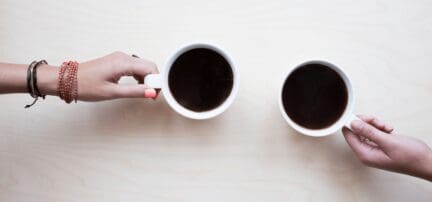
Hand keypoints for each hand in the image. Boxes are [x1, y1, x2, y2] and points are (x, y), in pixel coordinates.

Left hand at [38, 51, 158, 100]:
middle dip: (154, 80)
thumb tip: (151, 93)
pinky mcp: (116, 61)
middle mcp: (123, 57)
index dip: (157, 81)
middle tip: (152, 95)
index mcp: (123, 63)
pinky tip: (137, 86)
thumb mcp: (112, 92)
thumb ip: (135, 92)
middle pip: (148, 66)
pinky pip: (134, 67)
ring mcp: (119, 58)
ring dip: (147, 79)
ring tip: (144, 93)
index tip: (157, 94)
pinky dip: (139, 76)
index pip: (150, 68)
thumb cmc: (85, 85)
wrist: (67, 80)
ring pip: (142, 66)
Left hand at [342, 115, 431, 180]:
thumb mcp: (388, 141)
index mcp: (365, 154)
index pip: (348, 135)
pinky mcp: (380, 146)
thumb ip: (368, 132)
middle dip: (366, 123)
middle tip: (378, 122)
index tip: (359, 116)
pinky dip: (381, 129)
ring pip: (366, 130)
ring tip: (387, 128)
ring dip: (375, 125)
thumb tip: (353, 124)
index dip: (351, 123)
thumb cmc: (411, 157)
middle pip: (356, 131)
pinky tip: (390, 130)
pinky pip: (374, 133)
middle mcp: (366, 153)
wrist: (427, 163)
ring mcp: (373, 149)